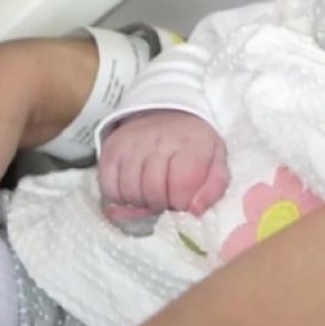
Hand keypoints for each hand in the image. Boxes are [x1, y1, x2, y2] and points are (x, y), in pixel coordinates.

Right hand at [99, 111, 229, 216]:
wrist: (168, 114)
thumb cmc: (193, 144)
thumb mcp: (216, 161)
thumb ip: (214, 188)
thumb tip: (195, 211)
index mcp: (191, 143)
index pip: (182, 186)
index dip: (182, 203)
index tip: (184, 200)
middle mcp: (160, 140)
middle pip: (154, 192)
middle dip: (162, 205)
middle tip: (167, 200)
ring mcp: (132, 143)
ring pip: (130, 192)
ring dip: (141, 202)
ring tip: (152, 194)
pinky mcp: (112, 148)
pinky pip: (108, 187)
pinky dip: (120, 196)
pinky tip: (134, 189)